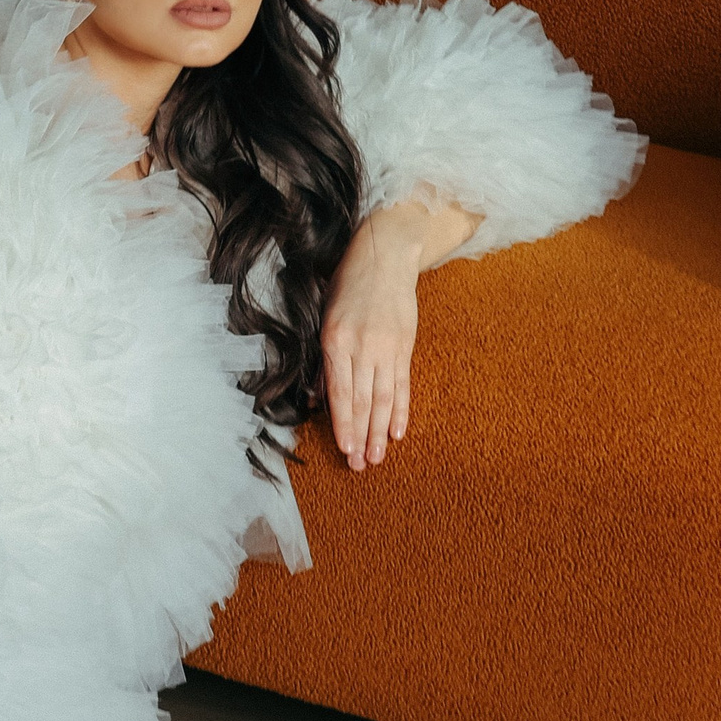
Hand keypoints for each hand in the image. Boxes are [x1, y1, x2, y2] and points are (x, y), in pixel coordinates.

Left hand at [319, 197, 474, 471]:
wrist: (386, 255)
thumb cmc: (347, 285)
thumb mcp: (324, 316)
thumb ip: (322, 359)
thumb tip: (315, 399)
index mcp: (336, 339)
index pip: (340, 390)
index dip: (344, 422)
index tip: (345, 448)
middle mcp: (363, 346)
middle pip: (363, 399)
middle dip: (361, 435)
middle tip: (361, 465)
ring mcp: (387, 347)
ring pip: (384, 397)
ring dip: (380, 430)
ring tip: (378, 457)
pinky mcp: (405, 345)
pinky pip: (403, 383)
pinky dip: (401, 409)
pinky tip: (398, 431)